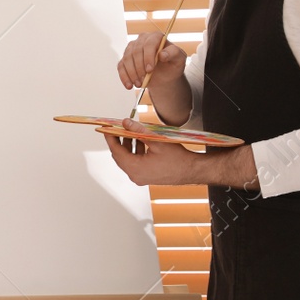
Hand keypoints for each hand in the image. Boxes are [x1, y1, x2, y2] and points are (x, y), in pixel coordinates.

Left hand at [103, 118, 258, 188]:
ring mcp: (141, 177)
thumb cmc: (178, 158)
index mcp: (135, 168)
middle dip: (119, 140)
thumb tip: (126, 122)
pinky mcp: (147, 176)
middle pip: (120, 156)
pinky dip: (136, 151)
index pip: (116, 151)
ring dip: (128, 145)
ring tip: (131, 131)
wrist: (192, 170)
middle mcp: (135, 175)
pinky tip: (141, 140)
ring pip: (128, 159)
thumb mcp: (156, 141)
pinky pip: (136, 162)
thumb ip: (139, 131)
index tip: (106, 128)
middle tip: (117, 128)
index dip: (110, 138)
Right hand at [117, 29, 190, 123]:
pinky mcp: (125, 59)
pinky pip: (121, 66)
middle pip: (136, 51)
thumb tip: (162, 54)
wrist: (165, 75)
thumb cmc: (172, 64)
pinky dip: (124, 77)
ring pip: (127, 59)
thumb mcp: (179, 59)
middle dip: (139, 67)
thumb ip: (174, 53)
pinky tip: (129, 86)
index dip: (148, 56)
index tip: (150, 70)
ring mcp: (132, 48)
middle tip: (144, 79)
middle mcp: (142, 40)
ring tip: (139, 84)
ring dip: (132, 73)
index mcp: (156, 37)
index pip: (149, 43)